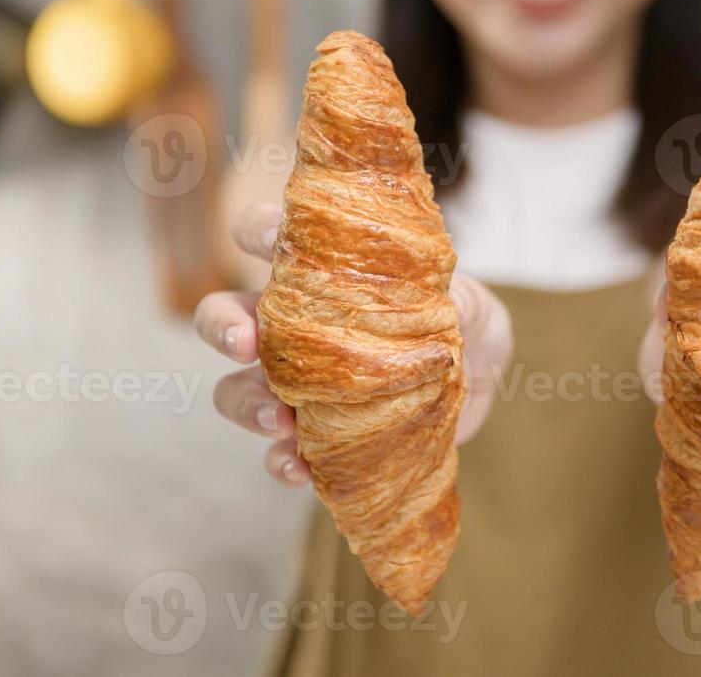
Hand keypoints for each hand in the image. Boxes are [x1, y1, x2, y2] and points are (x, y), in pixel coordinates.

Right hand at [194, 203, 514, 486]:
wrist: (477, 391)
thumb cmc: (462, 323)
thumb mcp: (473, 305)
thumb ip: (460, 302)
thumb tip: (448, 308)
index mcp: (321, 273)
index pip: (269, 236)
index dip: (257, 232)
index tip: (267, 243)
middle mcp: (293, 325)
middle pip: (225, 314)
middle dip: (223, 325)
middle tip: (245, 342)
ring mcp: (296, 383)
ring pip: (236, 388)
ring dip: (246, 403)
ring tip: (277, 418)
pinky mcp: (313, 436)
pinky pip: (277, 453)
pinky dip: (281, 461)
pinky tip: (300, 467)